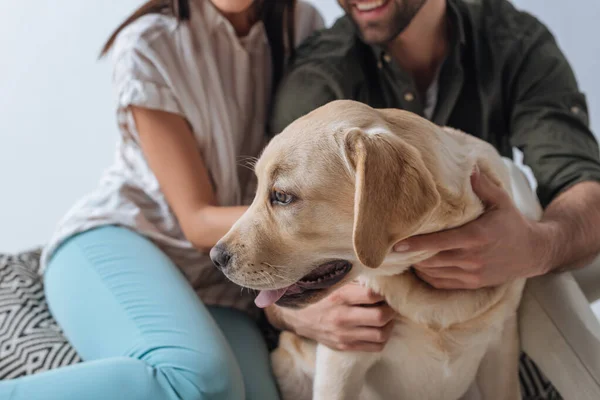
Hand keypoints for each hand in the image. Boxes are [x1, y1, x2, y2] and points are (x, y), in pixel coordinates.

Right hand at [270, 282, 395, 351]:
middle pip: (381, 317)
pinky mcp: (344, 346)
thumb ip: (350, 276)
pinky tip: (378, 328)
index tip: (384, 289)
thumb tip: (375, 266)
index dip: (383, 292)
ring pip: (381, 335)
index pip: (372, 295)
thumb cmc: (315, 294)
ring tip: (386, 317)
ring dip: (389, 325)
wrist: (293, 317)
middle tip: (388, 304)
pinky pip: (374, 347)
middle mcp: (342, 317)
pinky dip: (382, 338)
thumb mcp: (329, 281)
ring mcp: (343, 334)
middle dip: (390, 310)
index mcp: (339, 296)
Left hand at [393, 167, 549, 288]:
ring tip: (402, 255)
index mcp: (476, 236)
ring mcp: (472, 274)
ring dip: (417, 266)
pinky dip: (427, 276)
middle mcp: (472, 258)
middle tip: (391, 246)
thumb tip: (468, 167)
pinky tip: (419, 265)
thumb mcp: (501, 200)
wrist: (532, 252)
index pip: (439, 243)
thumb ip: (482, 185)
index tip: (396, 243)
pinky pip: (442, 283)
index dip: (416, 244)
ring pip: (434, 273)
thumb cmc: (512, 223)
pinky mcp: (472, 284)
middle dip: (410, 255)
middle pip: (432, 260)